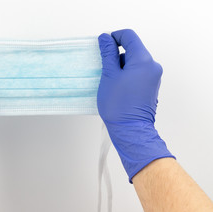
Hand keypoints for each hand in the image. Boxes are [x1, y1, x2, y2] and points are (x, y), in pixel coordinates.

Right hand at [97, 29, 173, 182]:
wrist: (130, 130)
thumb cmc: (118, 105)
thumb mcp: (109, 75)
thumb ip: (108, 54)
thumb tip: (106, 38)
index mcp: (143, 60)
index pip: (129, 36)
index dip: (114, 37)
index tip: (103, 46)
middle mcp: (152, 66)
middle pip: (132, 49)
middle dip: (116, 56)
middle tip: (103, 69)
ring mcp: (153, 77)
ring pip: (133, 62)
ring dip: (119, 67)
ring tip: (109, 82)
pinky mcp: (150, 87)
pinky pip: (137, 73)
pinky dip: (125, 75)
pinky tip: (116, 88)